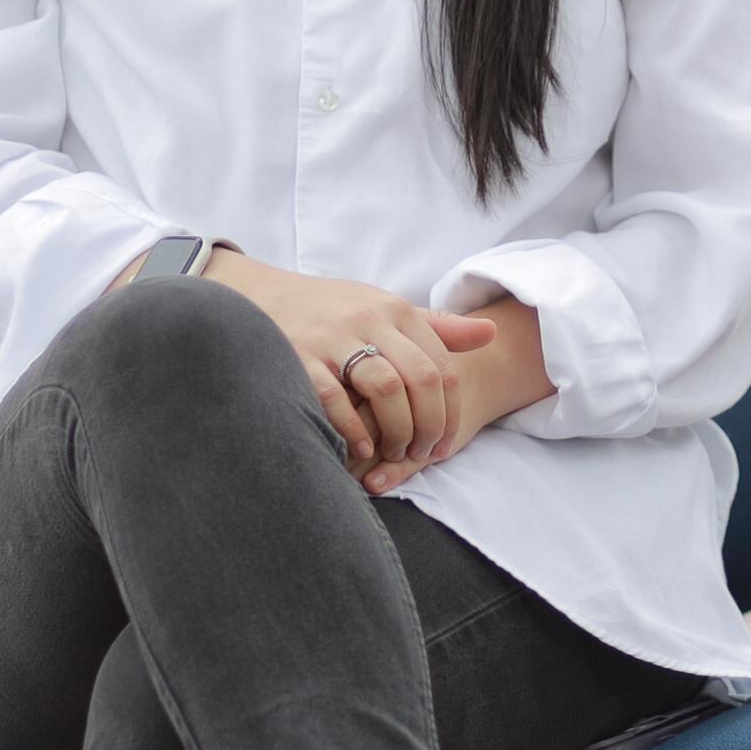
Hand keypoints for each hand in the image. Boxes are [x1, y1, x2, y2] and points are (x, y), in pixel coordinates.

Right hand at [203, 255, 497, 492]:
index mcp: (396, 310)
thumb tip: (491, 333)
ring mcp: (332, 339)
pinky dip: (353, 430)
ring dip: (398, 430)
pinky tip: (361, 448)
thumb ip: (437, 327)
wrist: (259, 296)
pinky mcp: (297, 359)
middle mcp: (368, 320)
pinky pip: (334, 400)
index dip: (451, 411)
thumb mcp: (386, 311)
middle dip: (429, 425)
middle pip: (422, 380)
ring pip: (386, 389)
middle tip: (423, 453)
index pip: (443, 367)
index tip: (445, 442)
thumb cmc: (334, 312)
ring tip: (395, 451)